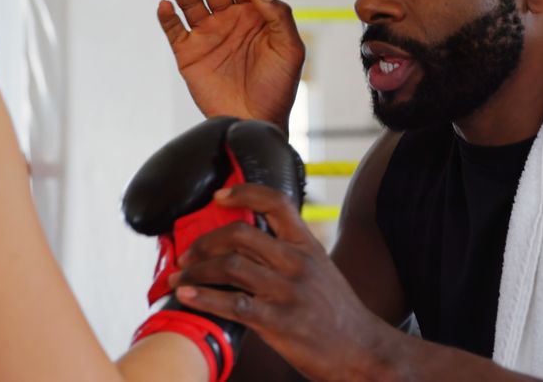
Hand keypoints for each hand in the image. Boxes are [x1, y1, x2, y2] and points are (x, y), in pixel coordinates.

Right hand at [159, 0, 305, 131]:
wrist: (256, 121)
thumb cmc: (278, 88)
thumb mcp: (290, 50)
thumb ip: (278, 16)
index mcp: (254, 16)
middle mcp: (229, 21)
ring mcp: (207, 36)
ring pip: (190, 4)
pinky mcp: (189, 55)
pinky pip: (174, 30)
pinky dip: (167, 17)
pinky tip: (165, 5)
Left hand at [172, 185, 392, 381]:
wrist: (362, 350)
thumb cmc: (338, 313)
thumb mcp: (321, 270)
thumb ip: (292, 254)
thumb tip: (252, 246)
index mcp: (307, 245)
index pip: (275, 203)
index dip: (243, 193)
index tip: (218, 197)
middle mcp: (296, 262)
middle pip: (240, 233)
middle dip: (204, 241)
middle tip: (188, 255)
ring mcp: (286, 291)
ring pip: (229, 265)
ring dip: (196, 271)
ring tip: (180, 279)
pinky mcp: (278, 321)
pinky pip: (232, 304)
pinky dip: (203, 298)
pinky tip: (187, 297)